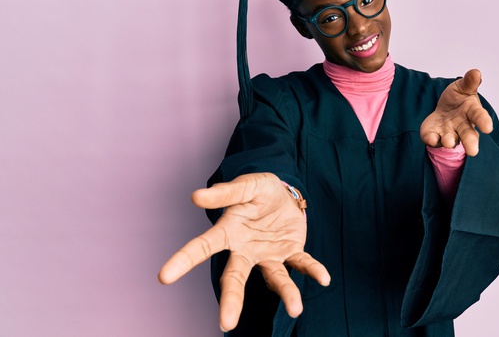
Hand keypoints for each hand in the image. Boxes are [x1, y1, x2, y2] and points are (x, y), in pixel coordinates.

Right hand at [158, 172, 329, 331]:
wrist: (284, 195)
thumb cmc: (259, 192)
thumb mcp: (247, 185)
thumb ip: (226, 192)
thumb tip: (196, 196)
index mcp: (228, 232)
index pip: (202, 247)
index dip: (184, 260)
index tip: (163, 277)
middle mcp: (246, 250)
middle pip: (235, 278)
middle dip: (231, 300)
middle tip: (226, 323)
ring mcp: (269, 255)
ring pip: (274, 279)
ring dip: (286, 293)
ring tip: (295, 308)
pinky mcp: (291, 253)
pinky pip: (302, 264)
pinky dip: (313, 271)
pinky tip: (324, 278)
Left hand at [420, 69, 492, 154]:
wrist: (445, 108)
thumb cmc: (459, 98)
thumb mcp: (463, 87)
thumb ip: (469, 82)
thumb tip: (476, 72)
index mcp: (472, 112)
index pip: (480, 116)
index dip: (484, 122)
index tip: (488, 128)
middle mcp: (462, 125)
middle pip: (468, 135)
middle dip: (470, 143)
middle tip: (473, 151)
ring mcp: (448, 132)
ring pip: (451, 140)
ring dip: (449, 141)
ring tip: (448, 143)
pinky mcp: (434, 135)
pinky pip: (433, 139)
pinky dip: (432, 139)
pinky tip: (431, 138)